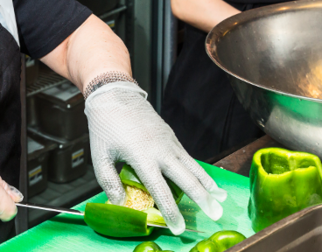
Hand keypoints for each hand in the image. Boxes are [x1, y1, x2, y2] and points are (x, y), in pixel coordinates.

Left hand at [85, 82, 227, 234]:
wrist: (114, 94)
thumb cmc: (105, 126)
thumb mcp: (100, 156)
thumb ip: (109, 181)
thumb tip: (120, 203)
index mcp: (142, 157)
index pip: (160, 190)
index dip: (170, 211)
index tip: (177, 227)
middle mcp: (161, 150)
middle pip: (187, 178)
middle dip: (202, 198)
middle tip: (215, 214)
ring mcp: (168, 141)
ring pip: (193, 166)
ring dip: (208, 184)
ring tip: (221, 199)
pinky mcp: (170, 135)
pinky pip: (188, 156)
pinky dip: (199, 169)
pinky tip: (205, 179)